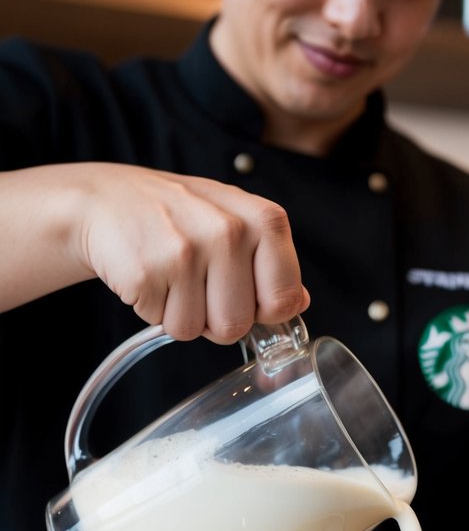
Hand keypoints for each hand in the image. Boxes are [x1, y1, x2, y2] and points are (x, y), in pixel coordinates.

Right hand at [78, 164, 308, 342]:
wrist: (106, 199)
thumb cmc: (179, 217)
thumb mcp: (236, 223)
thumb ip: (273, 263)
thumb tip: (298, 302)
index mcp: (263, 220)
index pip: (284, 299)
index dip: (262, 310)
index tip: (244, 294)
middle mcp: (229, 231)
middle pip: (237, 325)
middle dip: (215, 318)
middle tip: (196, 282)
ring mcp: (186, 251)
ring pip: (197, 330)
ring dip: (182, 314)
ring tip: (171, 275)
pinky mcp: (146, 273)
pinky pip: (163, 324)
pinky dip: (154, 310)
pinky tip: (149, 274)